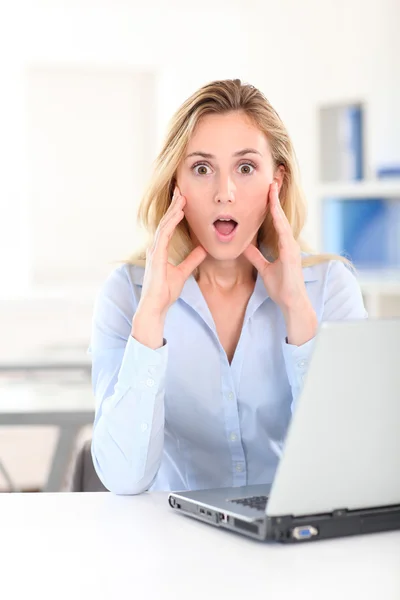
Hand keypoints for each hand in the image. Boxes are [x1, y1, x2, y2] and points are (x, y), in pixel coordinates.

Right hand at [138, 186, 206, 318]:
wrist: (155, 306)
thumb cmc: (165, 291)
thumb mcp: (183, 272)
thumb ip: (192, 260)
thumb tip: (203, 249)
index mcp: (159, 250)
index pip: (168, 226)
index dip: (175, 212)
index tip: (182, 199)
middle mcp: (155, 247)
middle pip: (165, 221)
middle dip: (173, 205)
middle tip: (181, 189)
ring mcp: (154, 251)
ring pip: (164, 224)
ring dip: (173, 210)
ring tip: (182, 197)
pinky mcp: (156, 256)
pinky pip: (164, 235)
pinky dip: (171, 223)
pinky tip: (178, 213)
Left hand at [243, 181, 316, 344]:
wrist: (291, 302)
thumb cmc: (282, 287)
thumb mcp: (264, 268)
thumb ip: (256, 257)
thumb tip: (245, 248)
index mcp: (284, 245)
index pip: (276, 221)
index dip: (272, 205)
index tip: (268, 190)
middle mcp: (289, 243)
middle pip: (281, 215)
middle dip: (276, 198)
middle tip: (273, 179)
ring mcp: (292, 247)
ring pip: (283, 220)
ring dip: (277, 204)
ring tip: (272, 188)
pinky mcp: (291, 253)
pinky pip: (284, 233)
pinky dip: (279, 220)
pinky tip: (274, 210)